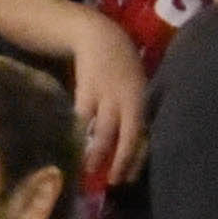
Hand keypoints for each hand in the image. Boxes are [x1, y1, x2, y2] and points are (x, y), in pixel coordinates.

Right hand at [59, 18, 150, 187]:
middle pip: (128, 135)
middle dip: (121, 159)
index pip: (144, 134)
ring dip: (97, 152)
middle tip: (113, 181)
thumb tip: (131, 143)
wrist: (100, 37)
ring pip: (104, 129)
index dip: (137, 157)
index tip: (129, 177)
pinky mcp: (86, 90)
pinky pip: (83, 117)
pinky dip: (79, 133)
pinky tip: (73, 146)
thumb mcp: (135, 87)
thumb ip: (132, 111)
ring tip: (89, 169)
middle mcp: (129, 100)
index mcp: (142, 100)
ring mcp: (107, 95)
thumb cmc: (120, 67)